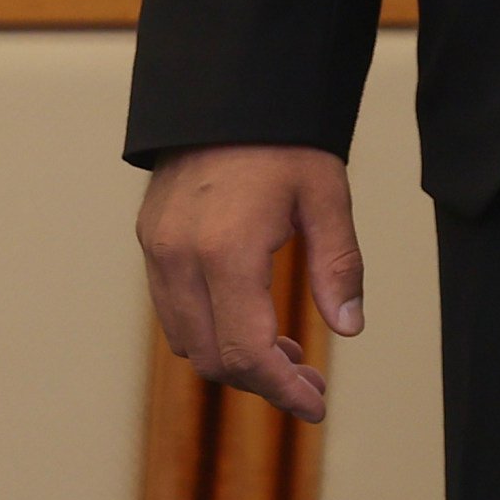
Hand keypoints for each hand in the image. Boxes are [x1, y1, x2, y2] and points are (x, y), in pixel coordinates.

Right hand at [137, 145, 362, 423]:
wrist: (228, 94)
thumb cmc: (286, 141)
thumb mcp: (327, 196)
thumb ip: (338, 265)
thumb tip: (349, 328)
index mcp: (226, 250)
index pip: (245, 350)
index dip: (281, 389)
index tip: (315, 406)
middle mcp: (179, 258)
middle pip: (211, 357)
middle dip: (262, 381)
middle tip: (310, 381)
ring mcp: (156, 252)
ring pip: (186, 341)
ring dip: (233, 360)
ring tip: (287, 355)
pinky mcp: (149, 243)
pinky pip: (172, 311)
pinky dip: (210, 331)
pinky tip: (251, 322)